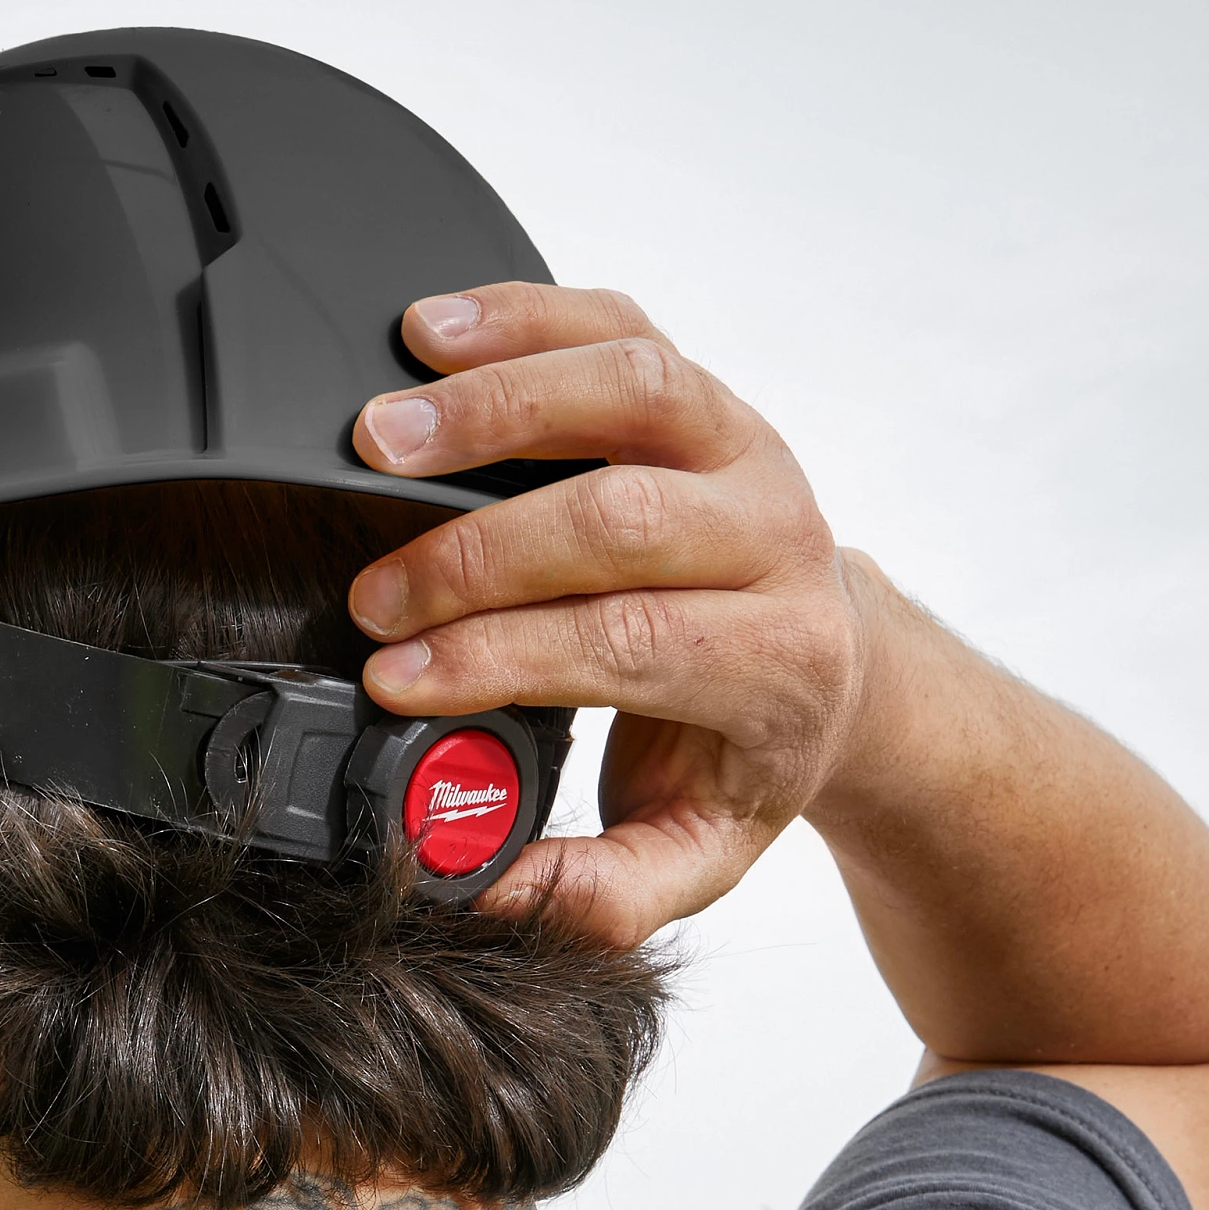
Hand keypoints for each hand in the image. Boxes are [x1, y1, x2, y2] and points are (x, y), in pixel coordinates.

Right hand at [344, 286, 871, 947]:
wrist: (836, 659)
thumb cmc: (748, 747)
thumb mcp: (694, 852)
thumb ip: (598, 894)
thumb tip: (481, 891)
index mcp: (778, 661)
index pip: (631, 642)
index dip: (502, 653)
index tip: (397, 673)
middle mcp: (778, 536)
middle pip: (622, 516)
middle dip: (478, 551)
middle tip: (372, 591)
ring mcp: (744, 443)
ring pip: (630, 387)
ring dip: (495, 406)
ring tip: (379, 433)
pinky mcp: (701, 386)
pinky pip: (616, 323)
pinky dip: (522, 316)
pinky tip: (429, 331)